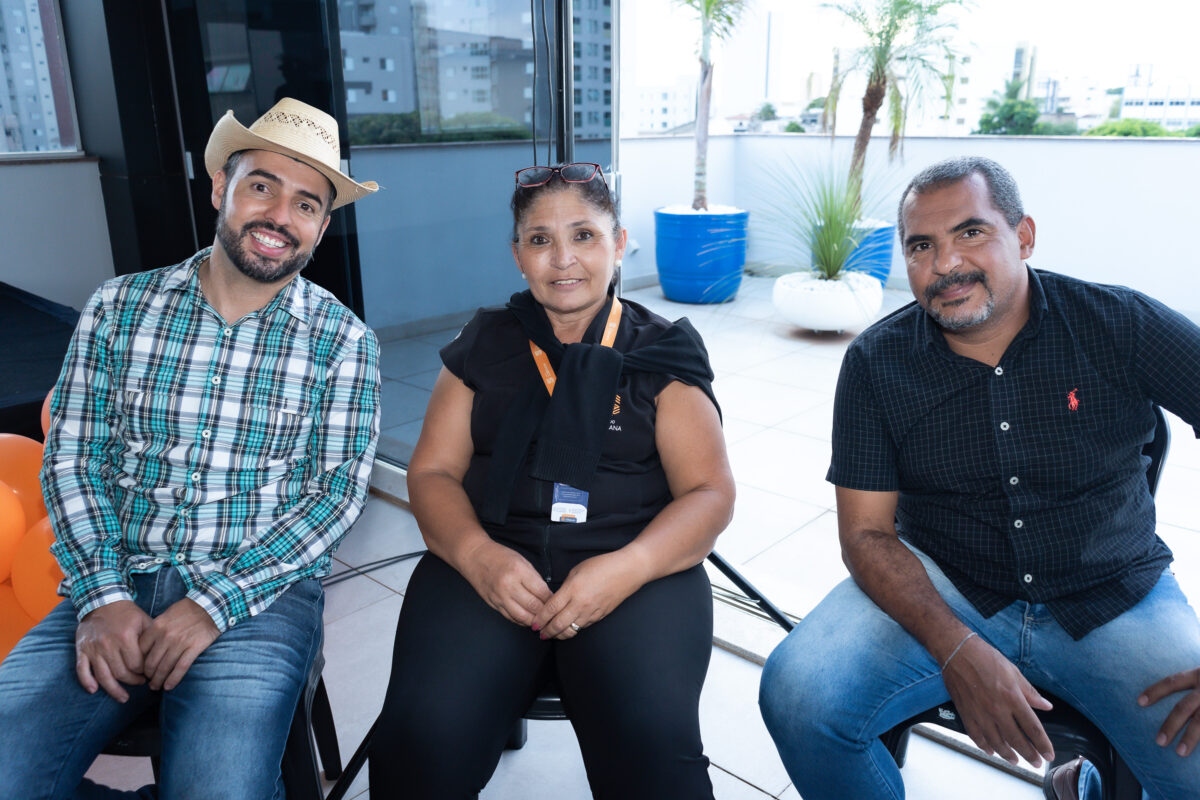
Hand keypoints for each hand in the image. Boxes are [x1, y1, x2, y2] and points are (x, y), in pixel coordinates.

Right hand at [75, 600, 151, 701]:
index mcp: (125, 637)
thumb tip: (161, 657)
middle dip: (132, 681)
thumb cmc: (127, 614)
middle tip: (140, 683)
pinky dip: (87, 682)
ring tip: (123, 697)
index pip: (136, 664)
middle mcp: (108, 645)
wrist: (102, 602)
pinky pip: (82, 670)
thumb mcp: (144, 621)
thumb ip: (151, 639)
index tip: (148, 674)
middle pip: (121, 673)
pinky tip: (94, 690)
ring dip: (114, 690)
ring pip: (103, 676)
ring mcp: (93, 649)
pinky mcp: (82, 650)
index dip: (143, 672)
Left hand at [139, 598, 220, 690]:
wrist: (210, 605)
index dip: (139, 663)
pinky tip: (169, 687)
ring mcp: (180, 643)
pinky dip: (173, 680)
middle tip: (148, 680)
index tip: (141, 668)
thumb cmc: (187, 610)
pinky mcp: (194, 648)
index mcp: (157, 627)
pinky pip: (180, 668)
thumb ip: (156, 629)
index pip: (141, 650)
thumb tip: (146, 646)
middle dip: (148, 675)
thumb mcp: (166, 615)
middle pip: (150, 662)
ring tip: (156, 686)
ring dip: (158, 680)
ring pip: (164, 668)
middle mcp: (166, 636)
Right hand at [460, 541, 552, 626]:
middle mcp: (509, 586)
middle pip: (533, 606)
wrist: (475, 557)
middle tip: (552, 614)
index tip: (557, 602)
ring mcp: (500, 596)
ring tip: (542, 620)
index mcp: (519, 571)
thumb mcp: (522, 561)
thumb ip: (534, 578)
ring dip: (534, 620)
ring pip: (522, 616)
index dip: (552, 599)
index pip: (541, 592)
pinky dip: (521, 620)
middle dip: (545, 612)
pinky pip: (510, 617)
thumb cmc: (500, 556)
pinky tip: (528, 619)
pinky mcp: (493, 604)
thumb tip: (547, 595)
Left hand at [533, 552, 642, 639]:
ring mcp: (592, 612)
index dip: (540, 619)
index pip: (550, 609)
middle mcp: (581, 603)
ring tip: (552, 634)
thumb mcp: (578, 570)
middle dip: (547, 631)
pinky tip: (569, 628)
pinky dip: (573, 629)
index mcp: (573, 589)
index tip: (534, 623)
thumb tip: (557, 599)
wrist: (628, 570)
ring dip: (559, 634)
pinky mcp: (600, 616)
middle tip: (540, 633)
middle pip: (558, 624)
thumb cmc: (603, 565)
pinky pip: (583, 626)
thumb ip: (565, 586)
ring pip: (571, 630)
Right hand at [940, 634, 1054, 766]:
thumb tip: (1046, 706)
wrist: (957, 652)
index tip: (1049, 754)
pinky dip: (985, 746)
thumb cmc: (985, 657)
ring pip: (997, 743)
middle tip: (1037, 763)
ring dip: (1008, 755)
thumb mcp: (1014, 672)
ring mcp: (980, 713)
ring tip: (1016, 761)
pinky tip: (991, 751)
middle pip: (1017, 740)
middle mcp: (998, 709)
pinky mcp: (966, 713)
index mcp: (1013, 698)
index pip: (1033, 728)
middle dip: (1030, 755)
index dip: (1043, 745)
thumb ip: (1030, 692)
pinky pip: (977, 736)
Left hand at [1139, 667, 1199, 756]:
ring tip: (1179, 753)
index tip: (1139, 701)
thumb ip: (1192, 681)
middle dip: (1170, 724)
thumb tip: (1168, 699)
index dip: (1156, 690)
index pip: (1173, 682)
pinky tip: (1199, 755)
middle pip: (1185, 707)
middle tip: (1159, 741)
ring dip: (1191, 738)